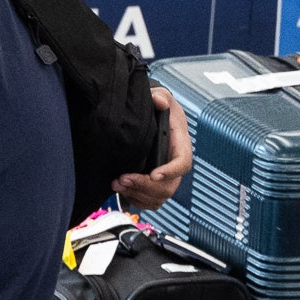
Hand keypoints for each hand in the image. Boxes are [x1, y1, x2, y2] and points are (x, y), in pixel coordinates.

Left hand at [113, 88, 192, 212]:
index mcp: (181, 145)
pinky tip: (123, 191)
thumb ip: (161, 97)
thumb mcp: (162, 97)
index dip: (170, 171)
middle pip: (169, 186)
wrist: (153, 116)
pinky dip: (137, 200)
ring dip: (138, 194)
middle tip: (123, 179)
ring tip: (117, 184)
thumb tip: (159, 101)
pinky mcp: (154, 184)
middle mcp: (175, 164)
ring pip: (159, 197)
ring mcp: (165, 177)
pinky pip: (151, 202)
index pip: (182, 163)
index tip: (154, 174)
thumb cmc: (160, 108)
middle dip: (145, 186)